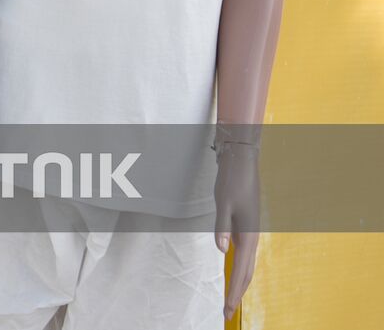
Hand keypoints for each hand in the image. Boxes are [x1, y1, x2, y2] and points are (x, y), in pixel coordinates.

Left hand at [214, 142, 261, 319]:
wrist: (242, 162)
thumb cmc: (232, 181)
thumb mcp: (223, 203)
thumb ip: (222, 227)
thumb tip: (222, 251)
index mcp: (248, 235)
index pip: (241, 271)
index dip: (234, 292)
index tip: (227, 309)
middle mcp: (251, 237)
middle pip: (246, 272)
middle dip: (236, 293)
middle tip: (226, 312)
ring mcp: (249, 232)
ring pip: (246, 265)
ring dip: (238, 282)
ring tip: (231, 299)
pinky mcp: (245, 226)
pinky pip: (244, 254)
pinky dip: (239, 268)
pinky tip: (234, 272)